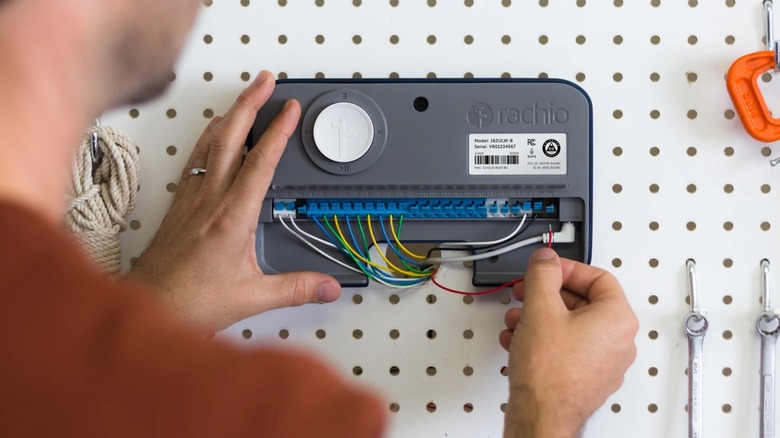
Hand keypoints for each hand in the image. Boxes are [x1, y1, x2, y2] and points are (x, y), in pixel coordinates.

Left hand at [126, 71, 340, 333]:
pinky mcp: (179, 204)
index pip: (260, 161)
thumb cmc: (189, 300)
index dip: (278, 130)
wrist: (146, 304)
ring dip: (229, 114)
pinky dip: (209, 137)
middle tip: (265, 81)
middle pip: (231, 137)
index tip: (290, 108)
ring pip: (210, 142)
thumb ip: (294, 289)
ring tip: (243, 98)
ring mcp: (191, 198)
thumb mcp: (251, 297)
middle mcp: (209, 199)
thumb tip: (328, 286)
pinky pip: (196, 158)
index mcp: (231, 216)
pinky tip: (212, 135)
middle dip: (250, 103)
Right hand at [500, 248, 637, 437]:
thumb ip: (543, 274)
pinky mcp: (586, 377)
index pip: (597, 277)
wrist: (540, 416)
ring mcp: (604, 362)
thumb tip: (547, 259)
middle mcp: (618, 341)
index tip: (545, 269)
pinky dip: (542, 339)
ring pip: (569, 325)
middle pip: (581, 301)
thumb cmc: (550, 373)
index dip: (566, 268)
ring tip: (517, 321)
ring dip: (538, 318)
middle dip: (545, 296)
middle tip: (526, 293)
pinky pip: (566, 347)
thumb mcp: (540, 308)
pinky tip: (518, 341)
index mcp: (617, 318)